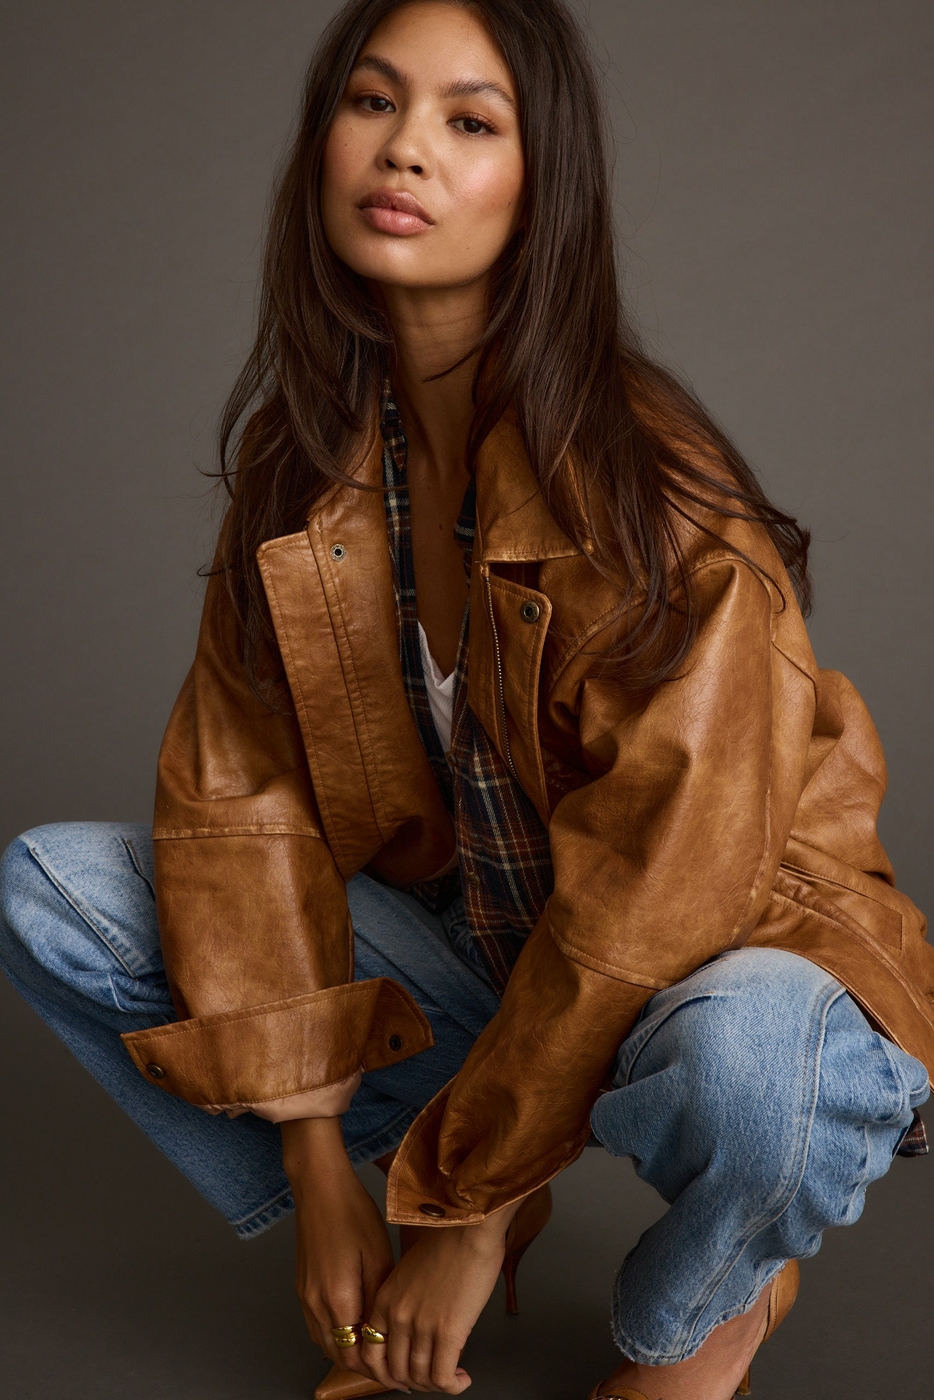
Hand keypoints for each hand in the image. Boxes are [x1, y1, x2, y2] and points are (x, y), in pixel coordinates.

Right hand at [282, 1117, 397, 1380]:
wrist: (319, 1188)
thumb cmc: (352, 1214)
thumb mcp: (378, 1254)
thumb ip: (379, 1298)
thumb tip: (384, 1329)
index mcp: (338, 1299)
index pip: (355, 1354)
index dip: (377, 1368)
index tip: (398, 1369)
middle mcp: (316, 1304)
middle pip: (338, 1354)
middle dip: (363, 1365)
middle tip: (390, 1365)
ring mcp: (305, 1297)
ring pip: (325, 1342)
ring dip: (348, 1351)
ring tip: (375, 1349)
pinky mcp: (302, 1287)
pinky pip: (317, 1325)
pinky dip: (334, 1335)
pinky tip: (353, 1325)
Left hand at [360, 1203, 520, 1393]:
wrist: (469, 1226)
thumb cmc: (448, 1241)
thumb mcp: (411, 1271)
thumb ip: (405, 1299)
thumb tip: (415, 1326)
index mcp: (385, 1299)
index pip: (372, 1354)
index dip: (388, 1373)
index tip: (405, 1376)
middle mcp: (397, 1316)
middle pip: (395, 1371)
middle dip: (415, 1383)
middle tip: (432, 1381)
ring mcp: (421, 1325)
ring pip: (420, 1377)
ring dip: (437, 1385)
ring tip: (452, 1378)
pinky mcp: (448, 1331)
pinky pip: (442, 1376)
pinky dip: (452, 1385)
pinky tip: (462, 1379)